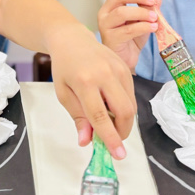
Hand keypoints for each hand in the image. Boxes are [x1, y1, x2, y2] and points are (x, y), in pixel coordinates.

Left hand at [46, 26, 136, 159]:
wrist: (72, 40)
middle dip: (122, 131)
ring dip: (123, 120)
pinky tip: (111, 105)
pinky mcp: (125, 67)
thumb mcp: (64, 94)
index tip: (118, 154)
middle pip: (124, 111)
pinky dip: (124, 106)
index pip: (100, 116)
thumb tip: (87, 141)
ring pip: (131, 104)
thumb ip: (78, 117)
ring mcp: (118, 68)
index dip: (110, 138)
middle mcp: (105, 74)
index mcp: (85, 81)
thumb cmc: (65, 67)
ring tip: (108, 120)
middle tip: (112, 139)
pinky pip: (131, 94)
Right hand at [97, 0, 159, 71]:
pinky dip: (143, 27)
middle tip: (152, 0)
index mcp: (111, 4)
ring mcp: (106, 26)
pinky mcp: (111, 39)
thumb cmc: (132, 37)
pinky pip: (127, 30)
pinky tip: (153, 27)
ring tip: (154, 17)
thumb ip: (149, 6)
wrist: (127, 58)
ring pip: (121, 12)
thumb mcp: (143, 18)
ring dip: (141, 12)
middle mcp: (105, 12)